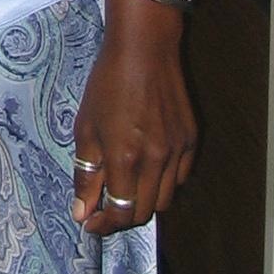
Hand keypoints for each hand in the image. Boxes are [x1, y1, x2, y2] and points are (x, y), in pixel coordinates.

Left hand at [70, 0, 195, 234]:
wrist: (144, 48)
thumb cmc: (109, 82)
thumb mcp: (85, 127)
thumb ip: (85, 173)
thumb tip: (82, 211)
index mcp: (126, 156)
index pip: (120, 212)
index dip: (104, 224)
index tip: (91, 223)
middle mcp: (156, 159)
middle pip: (143, 212)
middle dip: (121, 217)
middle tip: (104, 208)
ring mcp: (178, 151)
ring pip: (164, 199)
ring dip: (142, 201)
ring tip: (124, 186)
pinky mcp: (191, 141)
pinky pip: (179, 178)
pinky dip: (162, 182)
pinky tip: (146, 167)